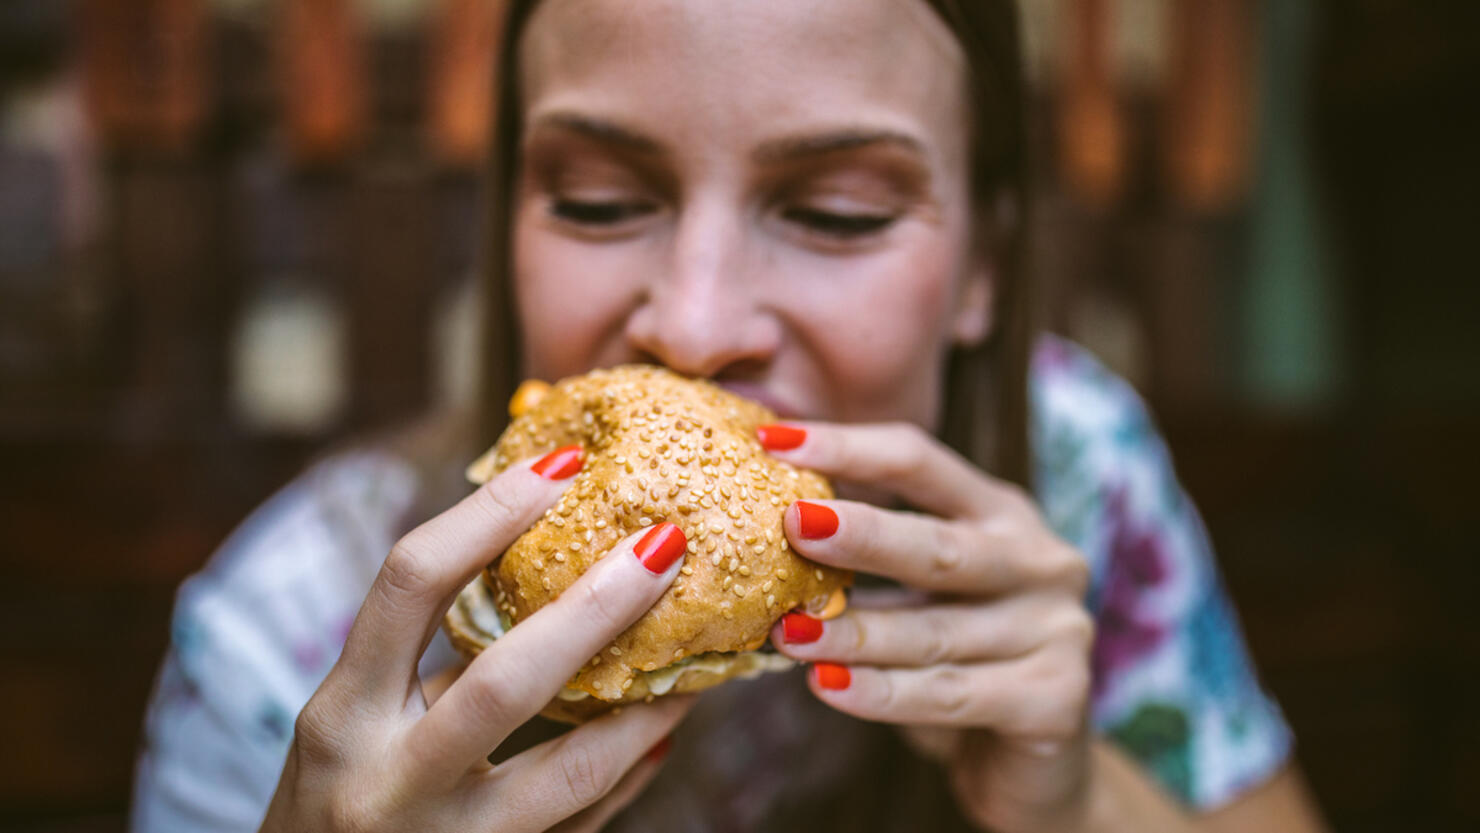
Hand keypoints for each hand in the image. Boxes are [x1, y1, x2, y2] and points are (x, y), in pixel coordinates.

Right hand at [259, 449, 693, 832]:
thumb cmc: (324, 810)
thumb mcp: (348, 729)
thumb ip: (422, 660)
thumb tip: (532, 563)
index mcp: (339, 713)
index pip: (410, 583)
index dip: (488, 515)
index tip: (561, 465)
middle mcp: (383, 778)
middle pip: (504, 678)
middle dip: (597, 607)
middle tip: (667, 544)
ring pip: (569, 772)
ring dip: (645, 710)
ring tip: (701, 662)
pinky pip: (580, 825)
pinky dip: (625, 774)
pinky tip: (660, 732)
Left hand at [761, 422, 1094, 832]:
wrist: (1032, 767)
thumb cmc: (955, 662)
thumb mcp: (919, 594)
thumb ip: (868, 556)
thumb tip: (756, 514)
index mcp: (1000, 513)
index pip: (920, 462)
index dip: (849, 447)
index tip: (771, 440)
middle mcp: (1039, 560)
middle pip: (938, 544)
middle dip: (862, 534)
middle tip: (792, 523)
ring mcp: (1056, 629)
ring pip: (934, 631)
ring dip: (853, 633)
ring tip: (785, 633)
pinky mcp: (1054, 699)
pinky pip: (949, 695)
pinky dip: (882, 693)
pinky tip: (826, 687)